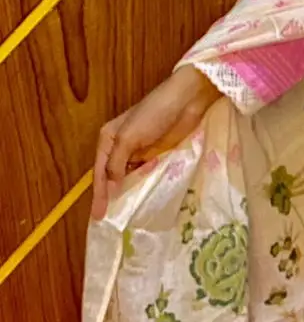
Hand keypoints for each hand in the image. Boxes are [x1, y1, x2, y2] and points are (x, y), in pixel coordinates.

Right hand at [91, 66, 221, 220]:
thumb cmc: (154, 114)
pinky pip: (146, 175)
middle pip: (111, 176)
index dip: (99, 194)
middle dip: (109, 196)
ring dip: (126, 194)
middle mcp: (120, 146)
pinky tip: (143, 202)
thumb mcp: (129, 138)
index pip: (100, 172)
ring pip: (128, 178)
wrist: (186, 101)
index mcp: (108, 139)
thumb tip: (110, 188)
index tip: (98, 215)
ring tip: (124, 217)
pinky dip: (143, 187)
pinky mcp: (156, 155)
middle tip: (108, 220)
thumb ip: (117, 163)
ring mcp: (139, 152)